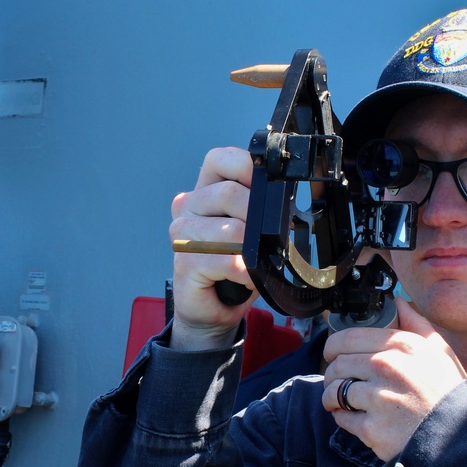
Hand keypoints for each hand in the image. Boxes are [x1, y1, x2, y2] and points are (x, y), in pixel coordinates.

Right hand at [169, 147, 256, 350]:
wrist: (212, 307)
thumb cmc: (234, 266)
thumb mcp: (252, 230)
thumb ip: (259, 209)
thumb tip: (284, 200)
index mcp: (206, 190)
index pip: (221, 159)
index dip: (248, 168)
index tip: (270, 188)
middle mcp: (188, 206)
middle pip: (229, 194)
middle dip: (259, 216)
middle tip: (268, 238)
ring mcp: (183, 234)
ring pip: (230, 229)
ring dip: (252, 248)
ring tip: (256, 261)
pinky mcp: (184, 262)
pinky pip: (225, 261)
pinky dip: (246, 271)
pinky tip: (250, 277)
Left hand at [322, 299, 466, 460]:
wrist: (459, 437)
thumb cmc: (448, 393)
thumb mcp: (440, 351)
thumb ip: (416, 323)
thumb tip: (397, 301)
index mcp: (401, 345)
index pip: (347, 337)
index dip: (333, 347)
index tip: (332, 354)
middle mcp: (387, 367)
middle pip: (337, 365)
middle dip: (333, 374)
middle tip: (339, 381)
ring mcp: (378, 398)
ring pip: (334, 391)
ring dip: (332, 397)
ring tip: (341, 402)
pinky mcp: (372, 428)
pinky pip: (342, 418)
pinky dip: (344, 419)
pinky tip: (357, 418)